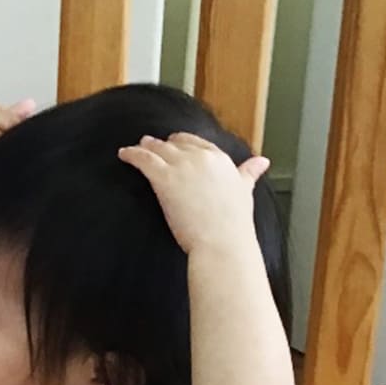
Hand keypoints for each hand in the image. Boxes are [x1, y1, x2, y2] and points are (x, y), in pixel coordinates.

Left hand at [117, 133, 268, 254]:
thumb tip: (262, 162)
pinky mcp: (164, 178)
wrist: (222, 241)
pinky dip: (131, 154)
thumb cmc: (233, 224)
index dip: (184, 143)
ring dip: (146, 146)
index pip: (198, 144)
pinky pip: (143, 159)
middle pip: (176, 145)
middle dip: (163, 144)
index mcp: (220, 160)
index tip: (176, 143)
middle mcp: (201, 158)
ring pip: (159, 149)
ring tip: (136, 147)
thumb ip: (249, 173)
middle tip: (150, 143)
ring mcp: (182, 166)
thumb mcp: (245, 191)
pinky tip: (124, 154)